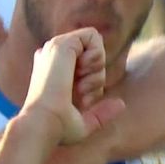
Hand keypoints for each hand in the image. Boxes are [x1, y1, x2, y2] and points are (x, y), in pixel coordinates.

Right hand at [22, 28, 124, 145]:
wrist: (43, 123)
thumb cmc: (57, 128)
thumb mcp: (84, 123)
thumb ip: (102, 113)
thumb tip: (121, 104)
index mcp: (53, 71)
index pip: (86, 63)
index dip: (93, 82)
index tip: (82, 101)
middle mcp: (53, 57)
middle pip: (94, 54)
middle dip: (97, 76)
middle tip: (82, 93)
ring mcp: (55, 48)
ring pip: (95, 44)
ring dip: (96, 68)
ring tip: (79, 84)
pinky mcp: (62, 43)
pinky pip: (93, 35)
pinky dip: (96, 55)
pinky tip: (81, 71)